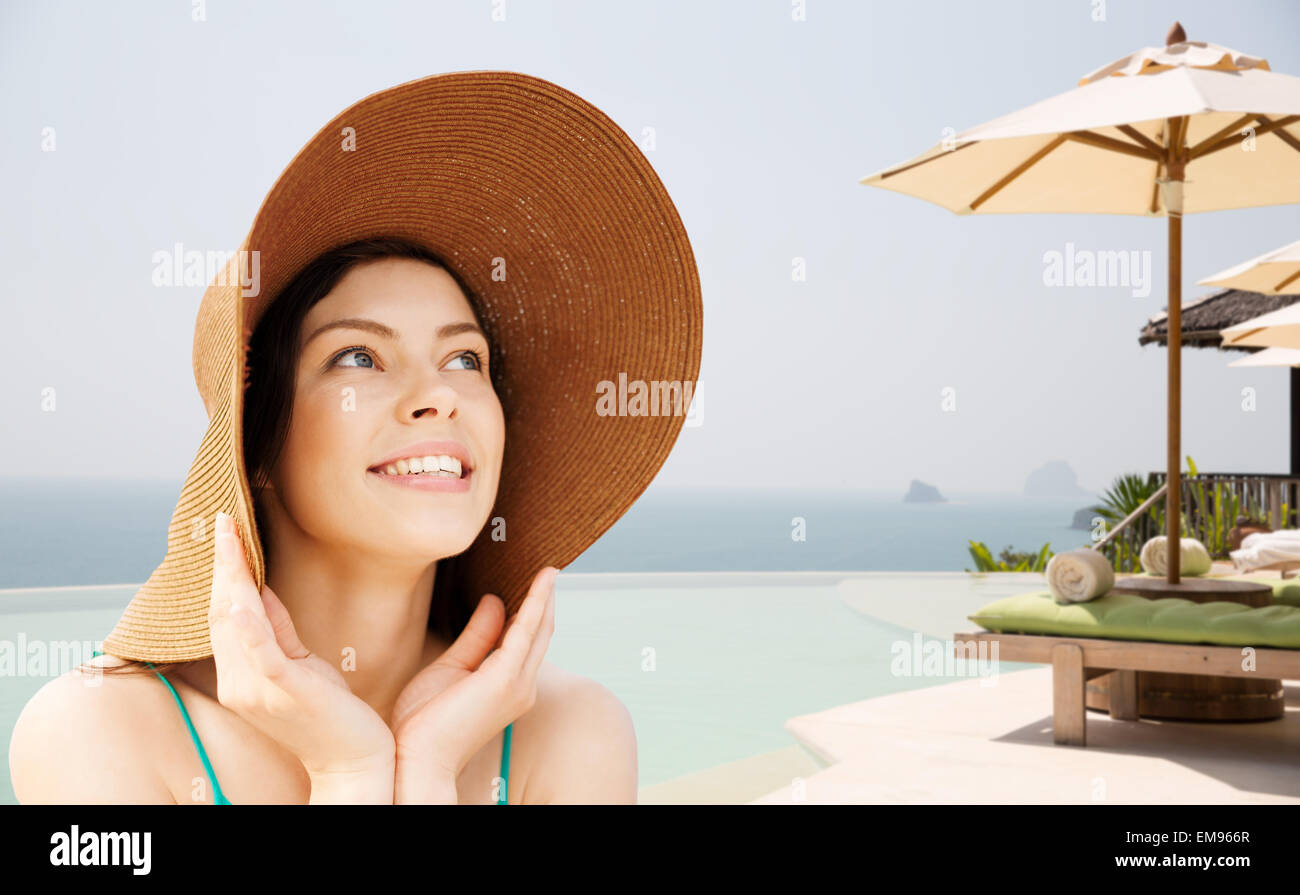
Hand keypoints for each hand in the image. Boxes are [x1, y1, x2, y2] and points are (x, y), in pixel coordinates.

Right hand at [207, 511, 395, 795]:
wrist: (352, 764)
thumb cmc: (331, 715)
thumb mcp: (301, 663)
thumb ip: (278, 629)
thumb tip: (260, 587)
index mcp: (241, 676)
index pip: (224, 614)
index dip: (224, 573)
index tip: (225, 532)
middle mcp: (239, 683)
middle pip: (223, 613)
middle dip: (224, 565)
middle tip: (224, 520)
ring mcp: (258, 690)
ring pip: (236, 624)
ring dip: (232, 578)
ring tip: (231, 539)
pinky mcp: (284, 692)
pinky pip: (261, 653)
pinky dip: (249, 623)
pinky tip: (243, 595)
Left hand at [391, 566, 556, 799]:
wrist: (415, 758)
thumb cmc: (425, 722)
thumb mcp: (450, 667)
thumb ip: (475, 637)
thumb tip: (494, 602)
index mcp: (508, 685)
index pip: (527, 640)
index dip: (533, 609)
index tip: (534, 581)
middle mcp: (521, 685)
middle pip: (539, 633)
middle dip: (545, 600)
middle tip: (548, 568)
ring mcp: (516, 683)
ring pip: (538, 629)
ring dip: (544, 597)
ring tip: (548, 570)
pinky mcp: (504, 678)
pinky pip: (525, 631)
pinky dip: (535, 603)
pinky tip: (540, 582)